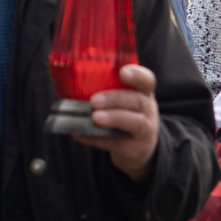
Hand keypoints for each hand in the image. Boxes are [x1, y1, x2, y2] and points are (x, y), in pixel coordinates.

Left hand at [79, 63, 160, 179]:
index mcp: (144, 93)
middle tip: (94, 101)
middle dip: (115, 99)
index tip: (123, 72)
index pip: (147, 80)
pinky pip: (116, 143)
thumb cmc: (126, 115)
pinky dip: (96, 138)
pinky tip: (79, 133)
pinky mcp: (135, 148)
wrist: (139, 147)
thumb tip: (71, 85)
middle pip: (138, 101)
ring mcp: (145, 130)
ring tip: (94, 117)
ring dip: (113, 118)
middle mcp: (148, 110)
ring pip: (135, 122)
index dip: (137, 75)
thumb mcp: (125, 100)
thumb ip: (107, 91)